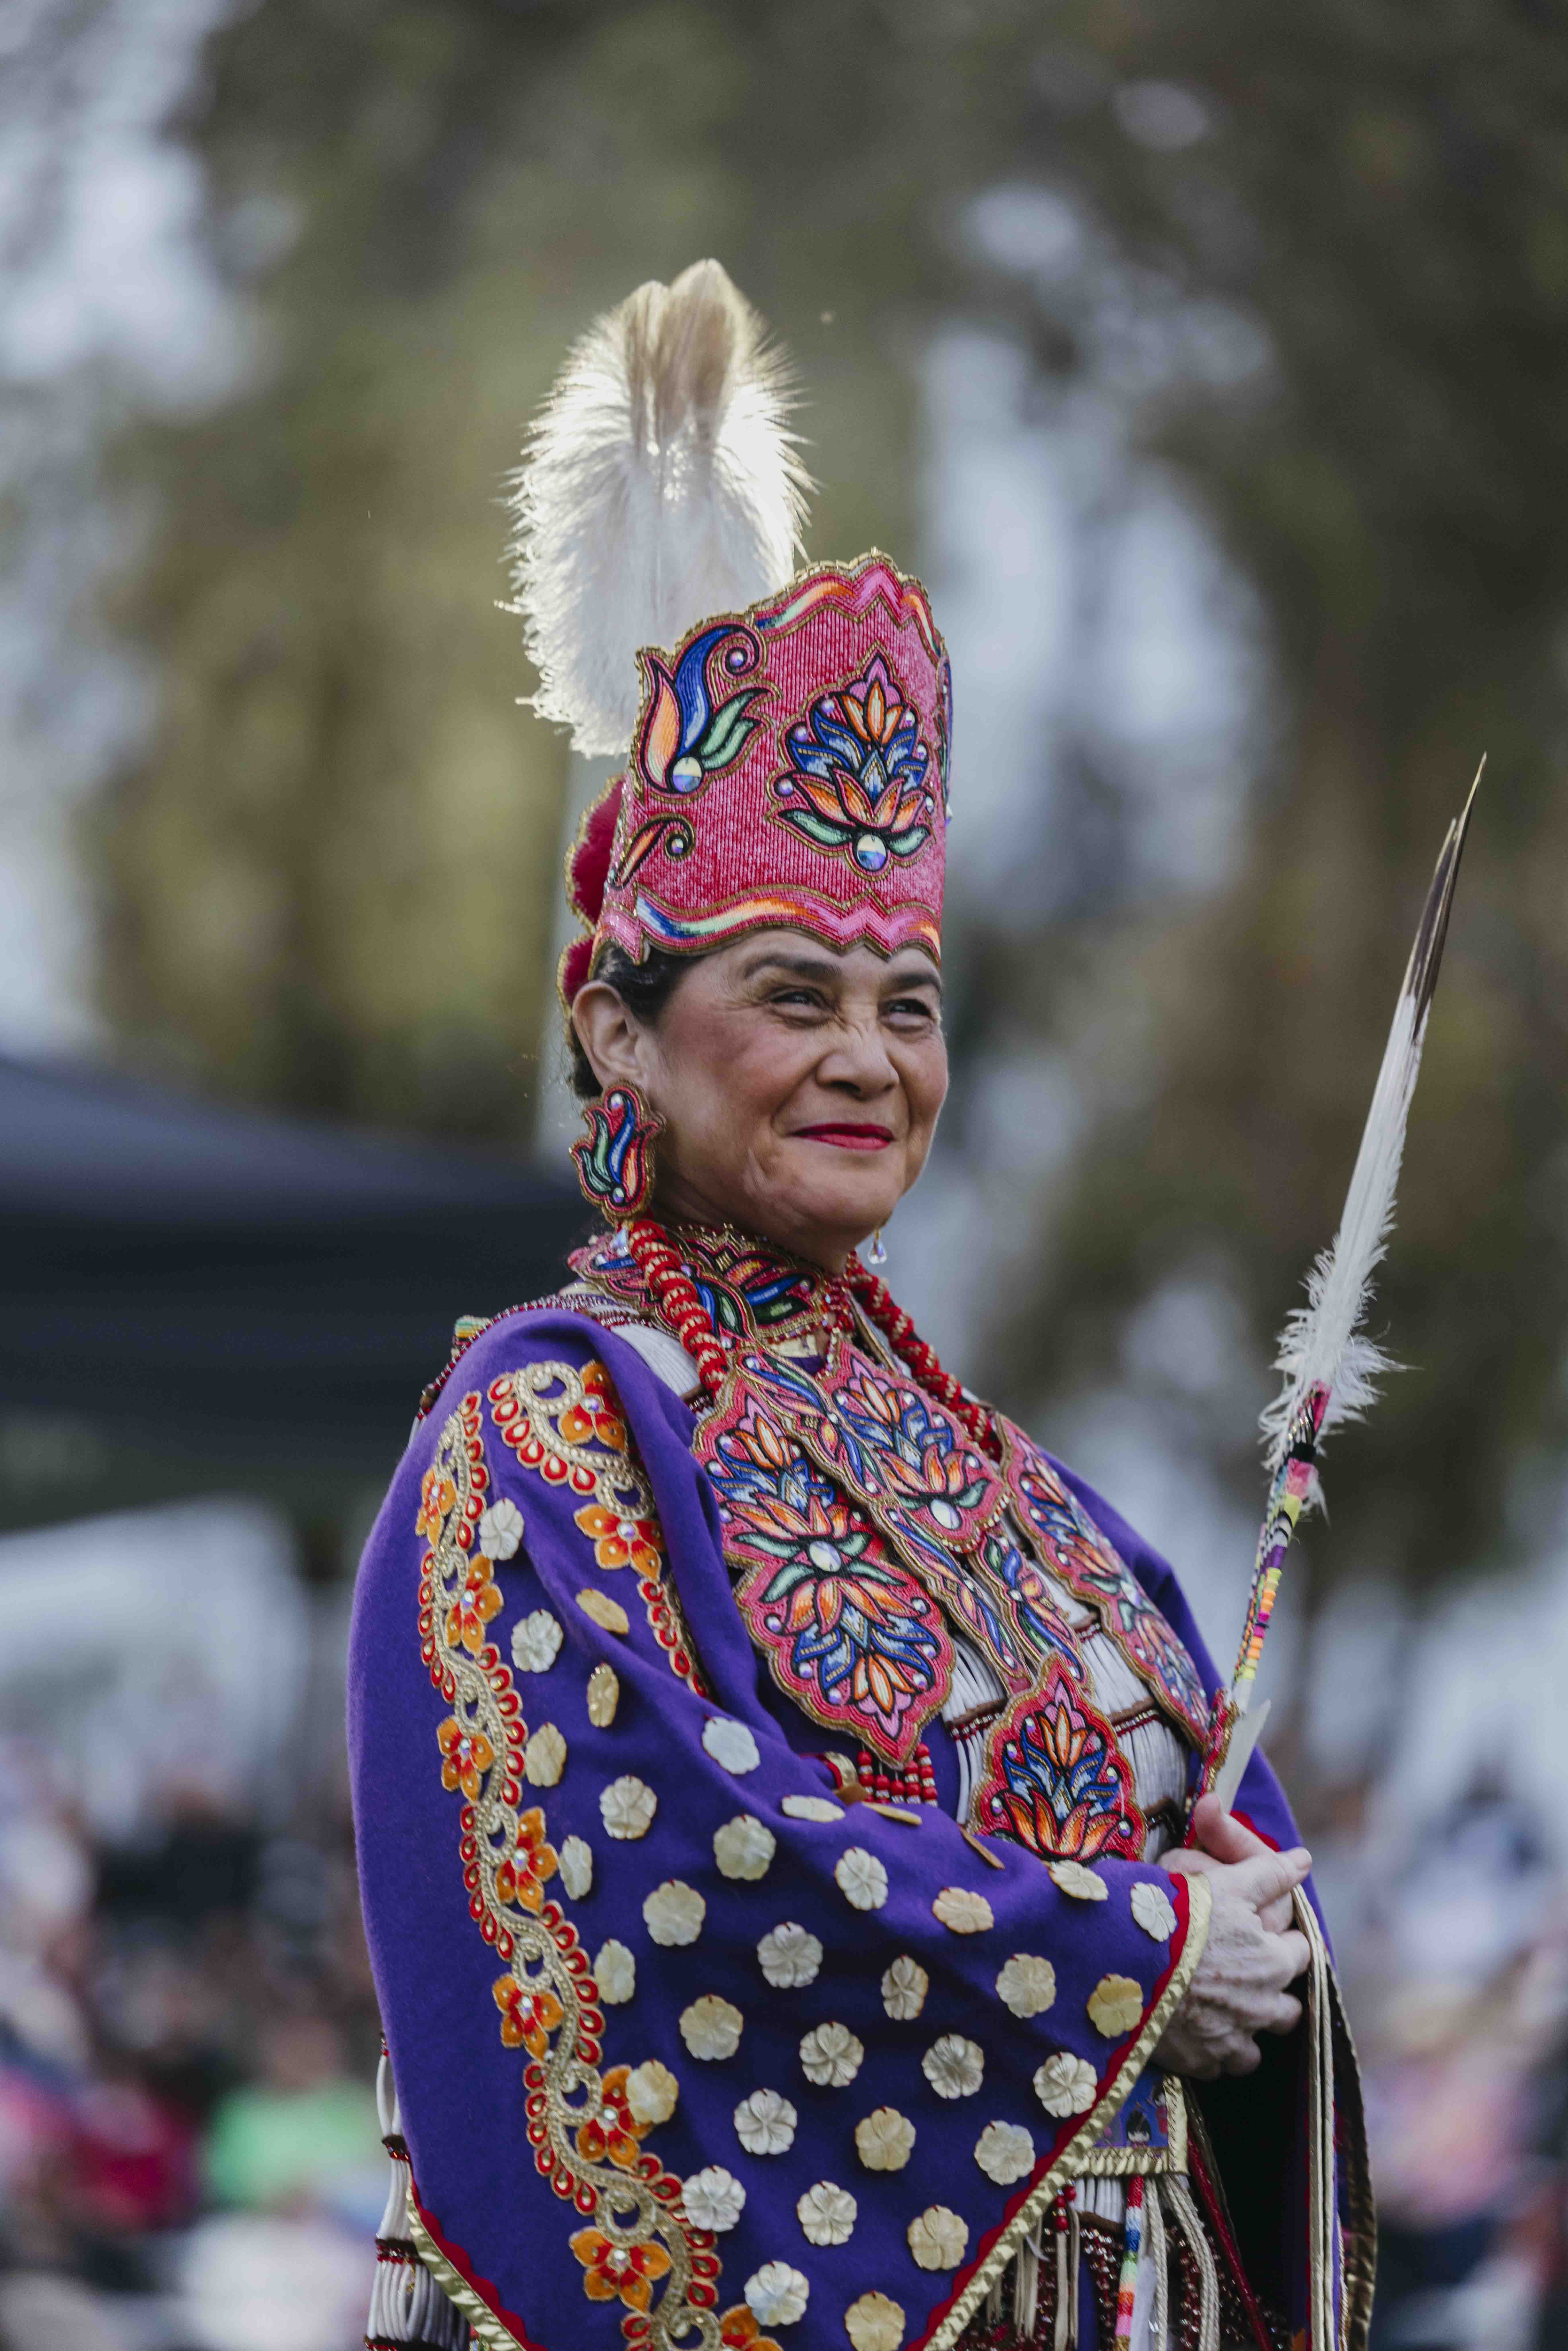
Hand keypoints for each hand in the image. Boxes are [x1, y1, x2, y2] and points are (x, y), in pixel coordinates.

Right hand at [1152, 1808, 1311, 2079]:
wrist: (1123, 1960)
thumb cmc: (1179, 1915)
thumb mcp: (1227, 1884)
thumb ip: (1269, 1874)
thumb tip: (1304, 1860)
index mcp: (1273, 1963)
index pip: (1301, 1953)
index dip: (1284, 1941)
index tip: (1263, 1934)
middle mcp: (1260, 2007)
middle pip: (1288, 2010)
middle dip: (1273, 1995)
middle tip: (1245, 1977)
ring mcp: (1231, 2040)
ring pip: (1255, 2048)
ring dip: (1245, 2031)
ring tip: (1220, 2011)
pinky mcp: (1200, 2062)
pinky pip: (1218, 2066)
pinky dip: (1211, 2052)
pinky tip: (1192, 2031)